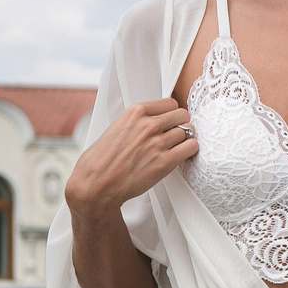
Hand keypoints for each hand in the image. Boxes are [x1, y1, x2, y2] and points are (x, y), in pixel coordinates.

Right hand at [66, 97, 198, 215]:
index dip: (171, 113)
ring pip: (189, 130)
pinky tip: (181, 155)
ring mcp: (158, 142)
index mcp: (135, 112)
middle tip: (174, 135)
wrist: (96, 184)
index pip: (170, 103)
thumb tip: (153, 121)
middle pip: (182, 114)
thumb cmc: (101, 161)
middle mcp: (148, 124)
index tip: (169, 121)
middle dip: (179, 124)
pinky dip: (190, 150)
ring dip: (184, 138)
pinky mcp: (165, 161)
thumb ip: (136, 122)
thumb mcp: (116, 128)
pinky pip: (191, 147)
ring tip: (175, 147)